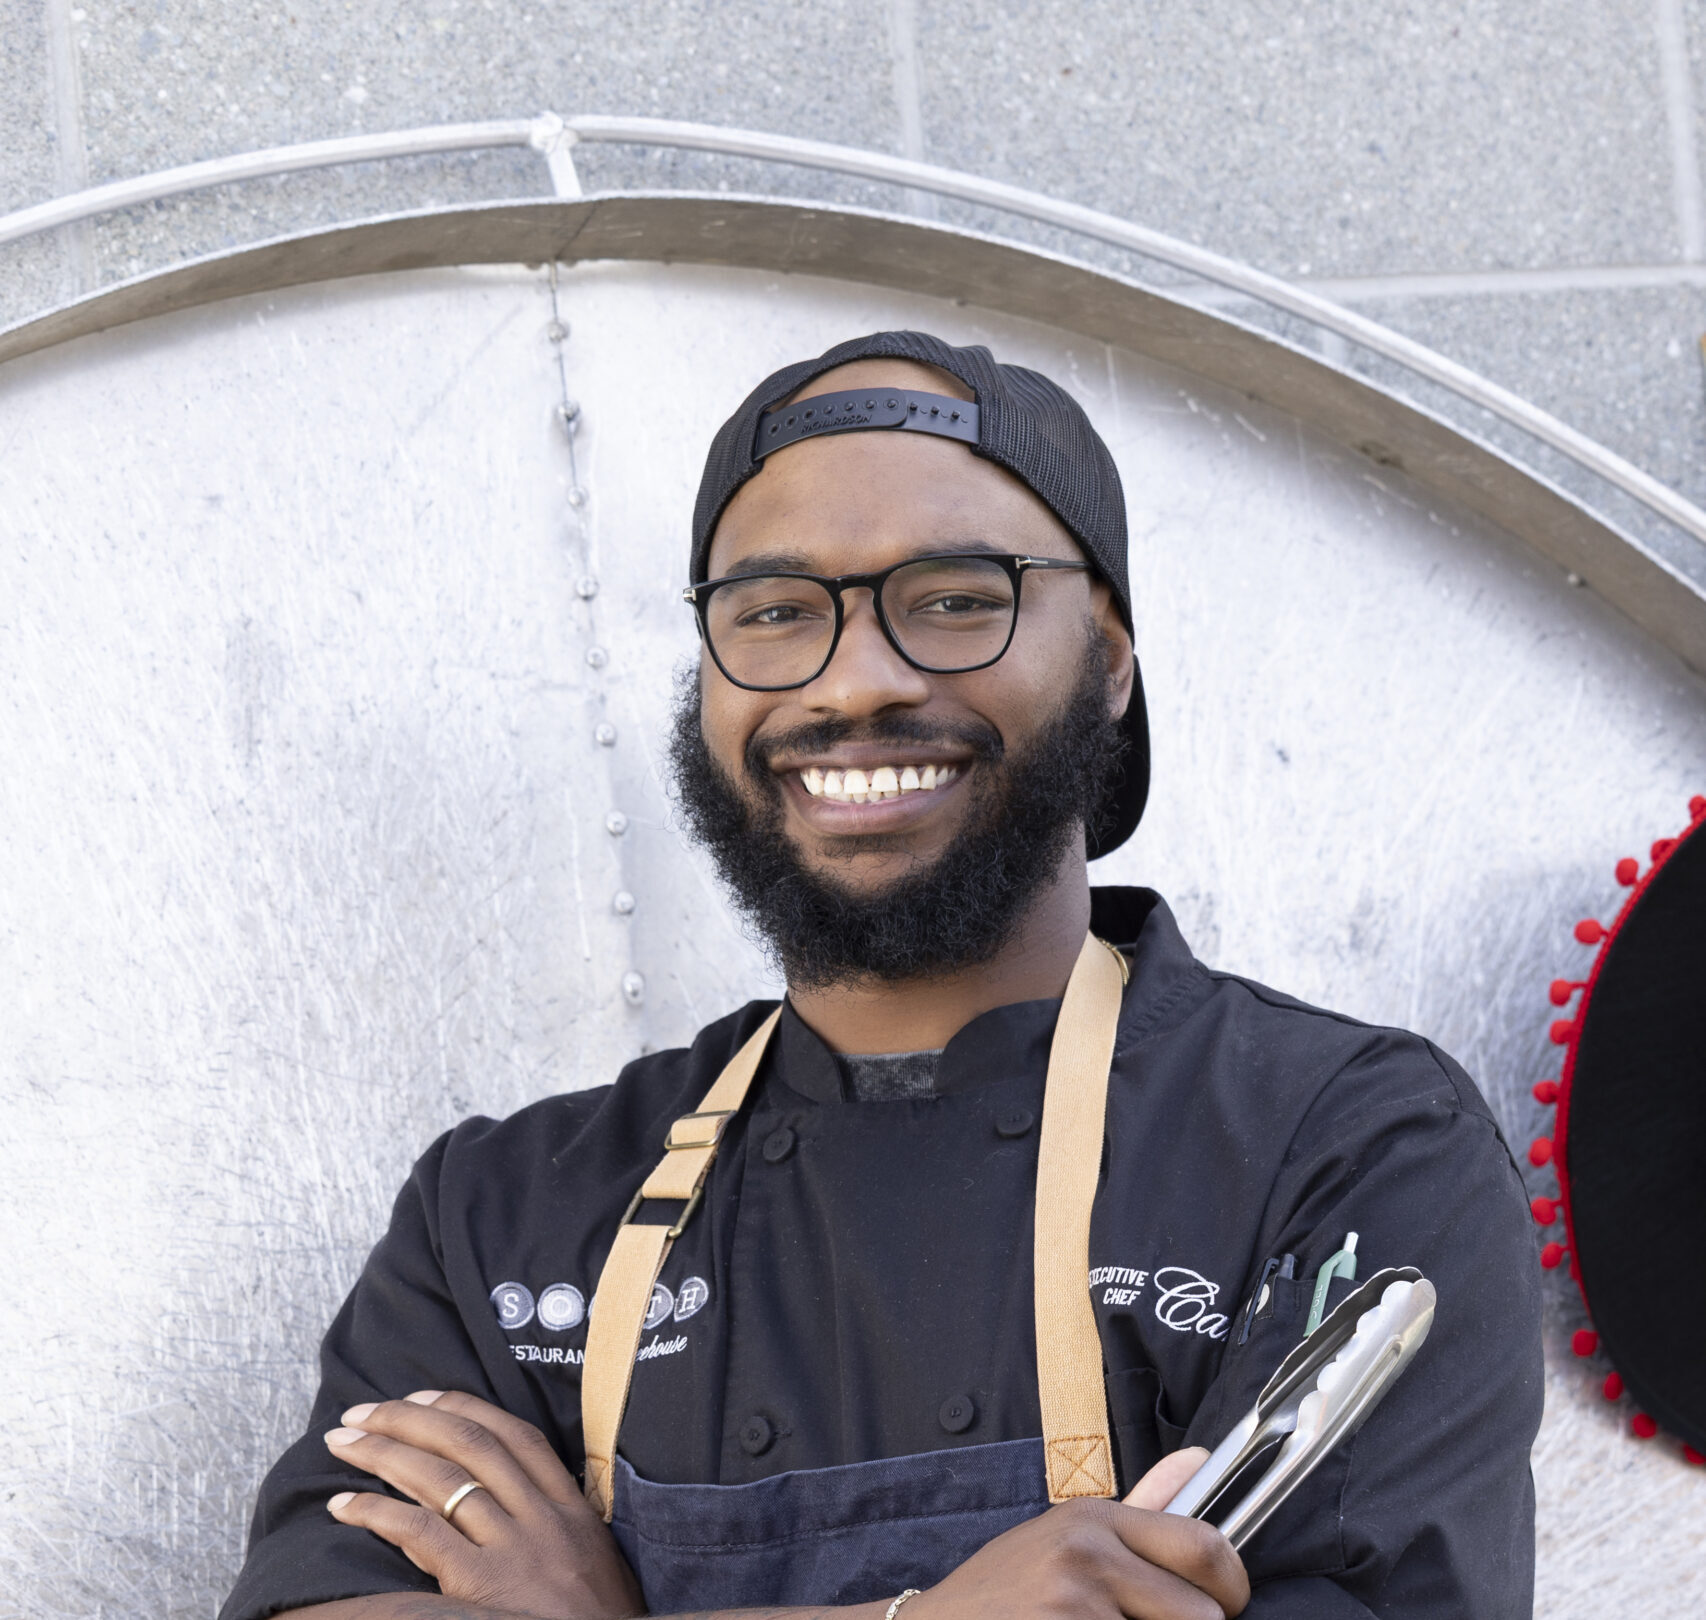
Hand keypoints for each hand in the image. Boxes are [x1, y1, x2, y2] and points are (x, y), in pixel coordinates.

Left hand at [323, 1389, 642, 1619]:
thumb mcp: (592, 1559)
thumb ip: (556, 1523)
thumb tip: (510, 1497)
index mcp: (570, 1508)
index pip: (514, 1435)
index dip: (461, 1408)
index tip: (419, 1397)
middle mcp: (540, 1517)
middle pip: (468, 1444)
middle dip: (407, 1419)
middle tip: (361, 1413)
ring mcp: (511, 1549)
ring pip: (440, 1479)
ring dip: (382, 1454)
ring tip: (343, 1445)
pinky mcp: (480, 1585)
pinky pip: (421, 1533)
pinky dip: (377, 1512)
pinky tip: (345, 1505)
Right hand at [905, 1448, 1246, 1619]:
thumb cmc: (1011, 1588)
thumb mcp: (1070, 1535)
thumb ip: (1145, 1507)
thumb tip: (1202, 1457)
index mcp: (1096, 1518)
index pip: (1206, 1545)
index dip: (1233, 1587)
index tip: (1226, 1604)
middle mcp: (1088, 1554)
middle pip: (1203, 1617)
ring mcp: (1075, 1605)